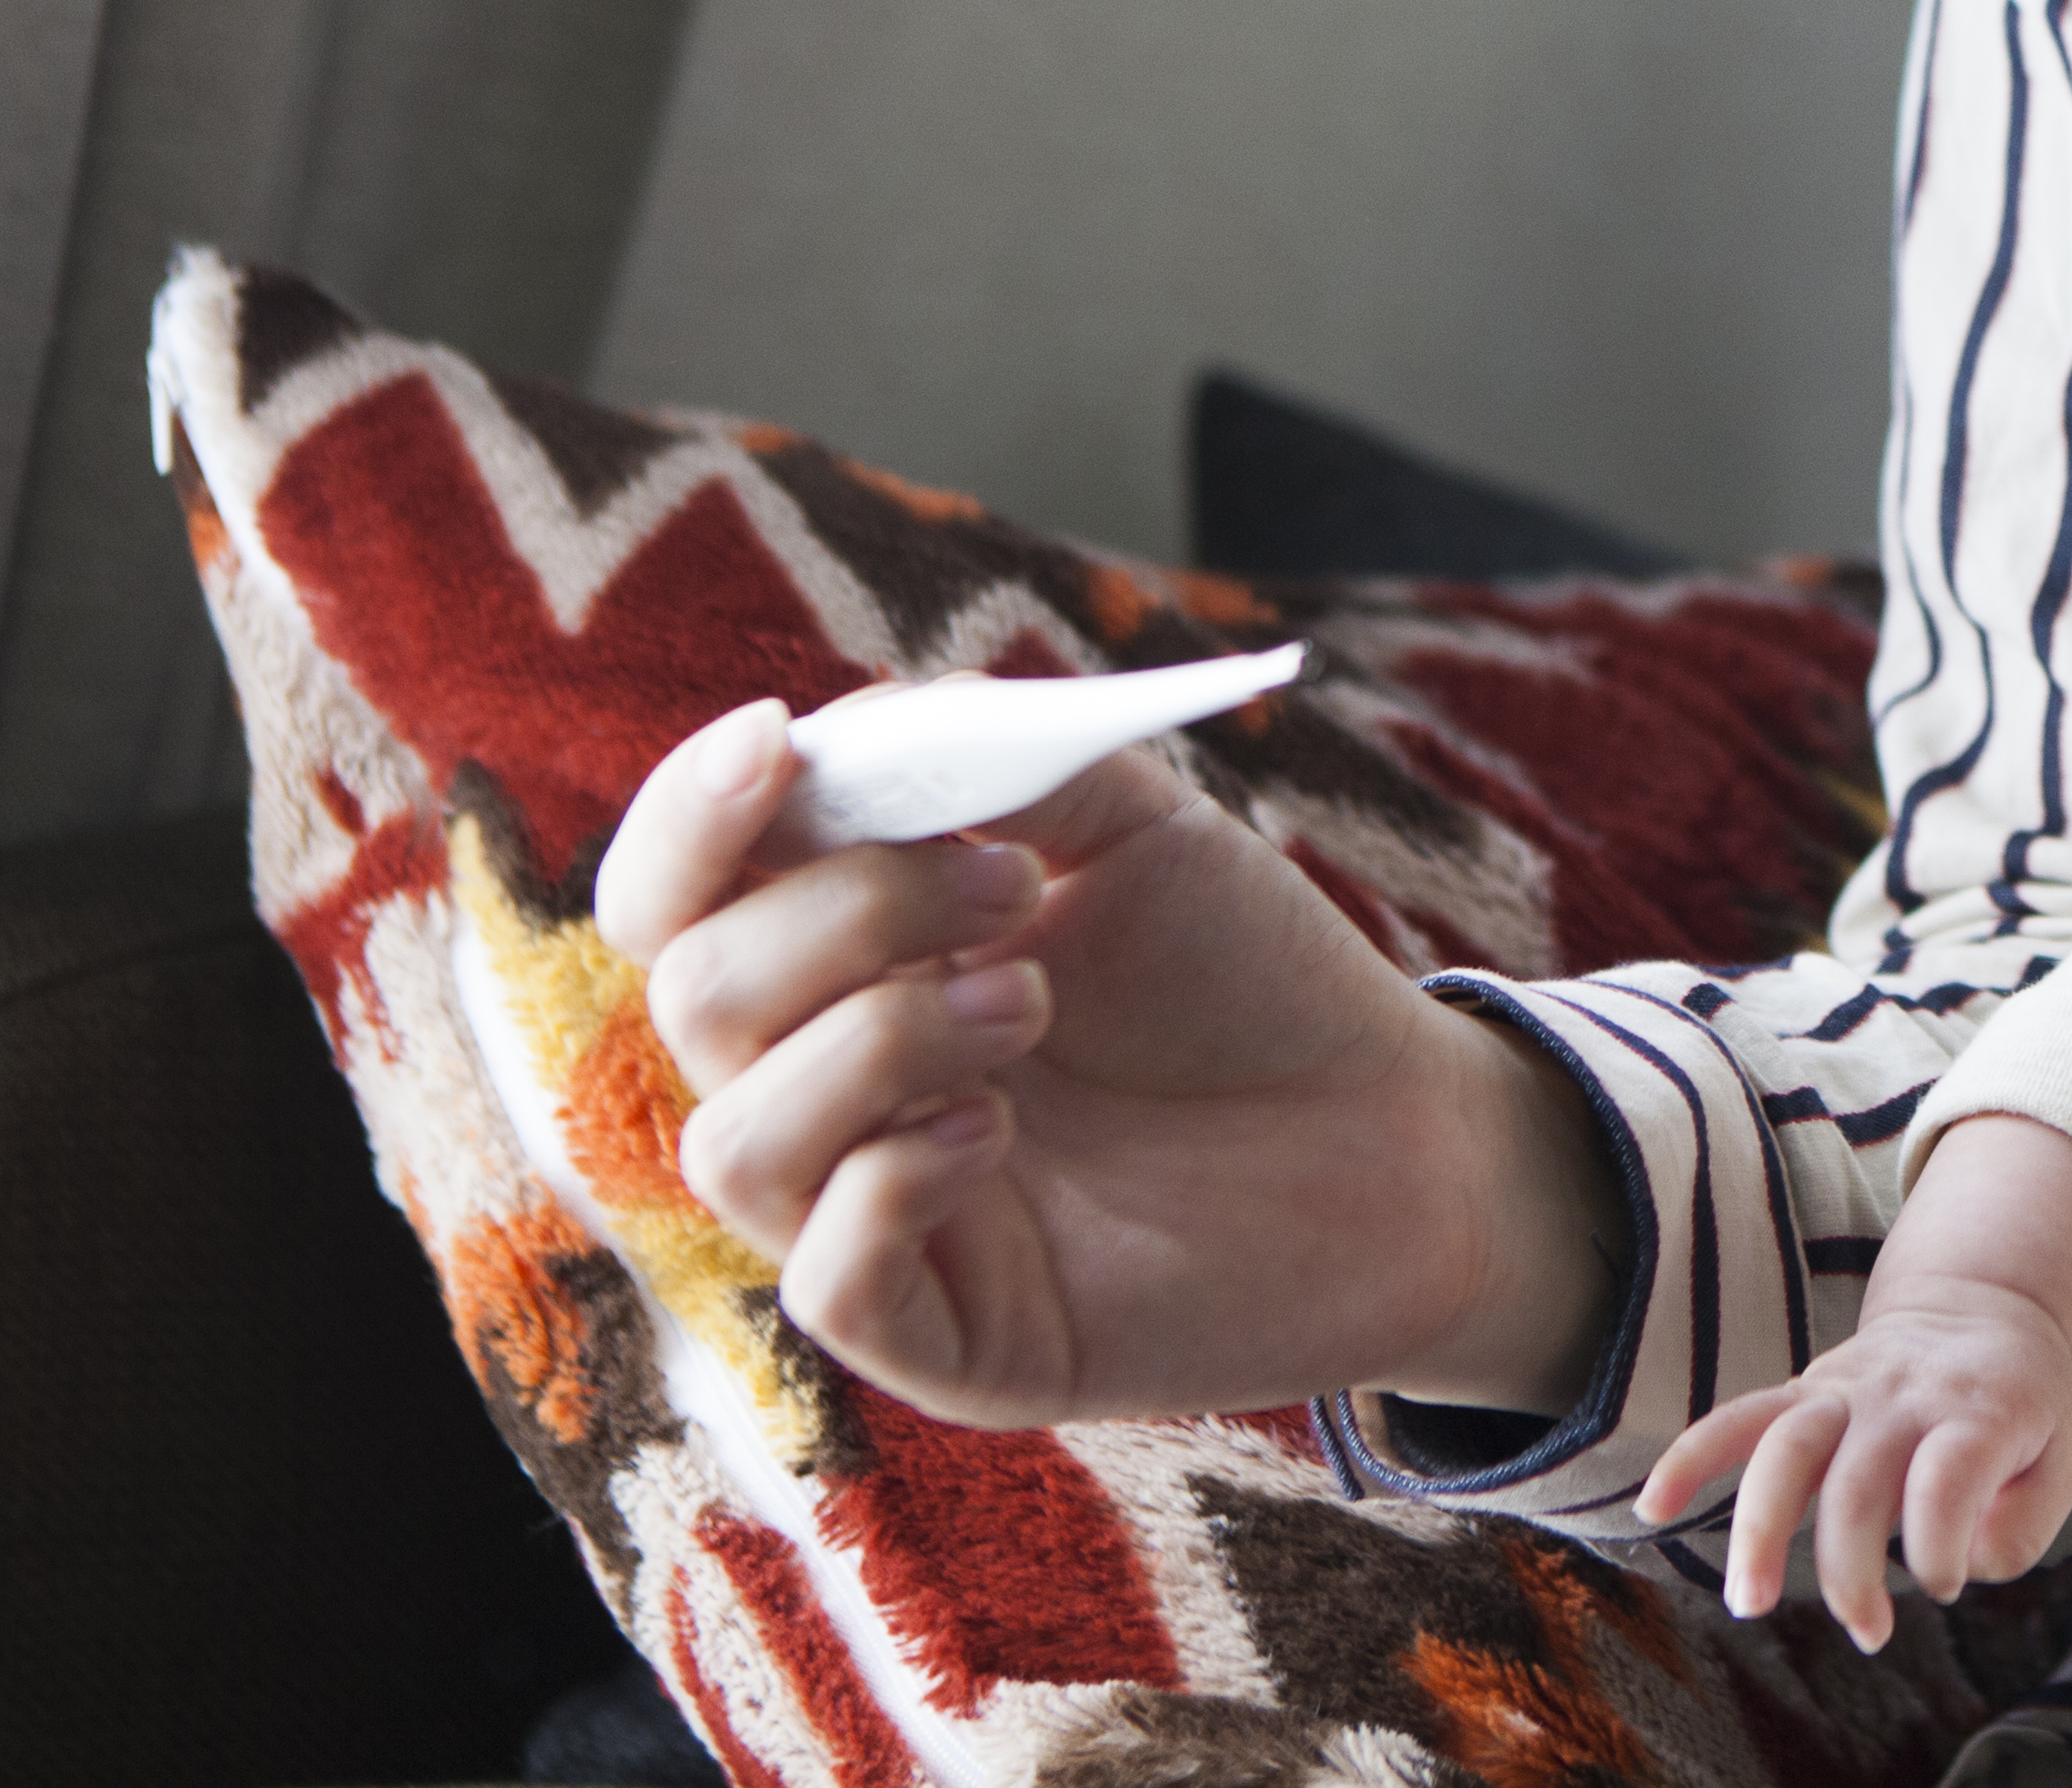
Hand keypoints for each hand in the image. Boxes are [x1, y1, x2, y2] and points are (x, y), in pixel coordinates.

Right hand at [598, 691, 1614, 1427]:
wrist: (1399, 1121)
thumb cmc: (1251, 975)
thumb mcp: (1131, 827)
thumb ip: (990, 762)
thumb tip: (841, 731)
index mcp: (846, 964)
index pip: (672, 901)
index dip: (686, 821)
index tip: (773, 741)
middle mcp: (830, 1095)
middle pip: (694, 995)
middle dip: (845, 912)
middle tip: (1015, 891)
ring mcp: (875, 1222)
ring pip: (731, 1141)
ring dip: (874, 1039)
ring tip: (1025, 1001)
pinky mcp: (948, 1341)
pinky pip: (825, 1281)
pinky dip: (893, 1180)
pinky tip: (996, 1130)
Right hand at [1634, 1290, 2071, 1649]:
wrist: (1981, 1310)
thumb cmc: (2018, 1412)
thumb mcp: (2056, 1465)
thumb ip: (2019, 1527)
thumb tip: (1957, 1564)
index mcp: (1979, 1411)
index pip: (1948, 1479)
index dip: (1939, 1546)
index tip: (1945, 1583)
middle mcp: (1906, 1396)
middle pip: (1857, 1482)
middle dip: (1850, 1571)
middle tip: (1868, 1631)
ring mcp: (1847, 1388)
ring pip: (1785, 1446)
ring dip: (1760, 1528)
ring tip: (1749, 1602)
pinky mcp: (1804, 1391)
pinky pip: (1738, 1416)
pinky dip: (1691, 1457)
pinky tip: (1653, 1507)